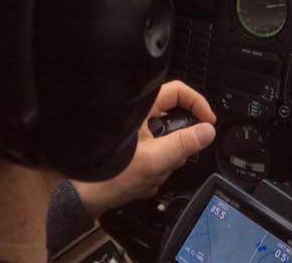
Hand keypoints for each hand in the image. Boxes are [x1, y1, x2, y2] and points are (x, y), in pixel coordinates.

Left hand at [71, 81, 216, 215]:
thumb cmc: (107, 175)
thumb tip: (207, 131)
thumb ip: (184, 144)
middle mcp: (137, 117)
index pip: (179, 92)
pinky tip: (140, 183)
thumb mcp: (154, 160)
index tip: (208, 122)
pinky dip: (153, 170)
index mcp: (141, 108)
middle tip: (172, 161)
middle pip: (175, 122)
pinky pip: (155, 156)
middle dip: (177, 146)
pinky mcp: (132, 151)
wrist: (83, 199)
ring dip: (164, 163)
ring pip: (166, 143)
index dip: (198, 104)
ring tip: (148, 177)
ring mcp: (135, 135)